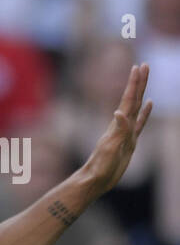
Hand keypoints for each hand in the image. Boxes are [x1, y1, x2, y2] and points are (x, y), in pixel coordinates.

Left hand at [80, 63, 152, 200]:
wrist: (96, 180)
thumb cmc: (101, 166)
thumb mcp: (110, 148)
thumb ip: (118, 130)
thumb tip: (119, 112)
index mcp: (118, 125)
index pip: (129, 100)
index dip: (134, 84)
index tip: (138, 67)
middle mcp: (122, 126)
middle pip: (134, 99)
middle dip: (139, 82)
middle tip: (144, 65)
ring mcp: (126, 132)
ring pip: (137, 108)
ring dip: (141, 92)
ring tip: (145, 79)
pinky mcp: (129, 141)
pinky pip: (140, 123)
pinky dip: (146, 112)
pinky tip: (149, 104)